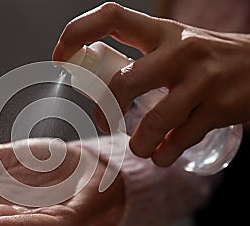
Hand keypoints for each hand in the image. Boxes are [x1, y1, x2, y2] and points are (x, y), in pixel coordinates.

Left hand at [53, 2, 249, 166]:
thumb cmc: (209, 59)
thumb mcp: (177, 45)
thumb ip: (144, 60)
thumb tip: (101, 88)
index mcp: (162, 32)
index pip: (111, 18)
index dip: (77, 33)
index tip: (59, 57)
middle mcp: (180, 50)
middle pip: (124, 83)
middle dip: (107, 112)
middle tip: (104, 124)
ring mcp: (201, 80)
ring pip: (153, 121)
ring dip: (139, 144)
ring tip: (141, 148)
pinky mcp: (219, 108)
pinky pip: (179, 141)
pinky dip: (164, 155)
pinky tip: (163, 154)